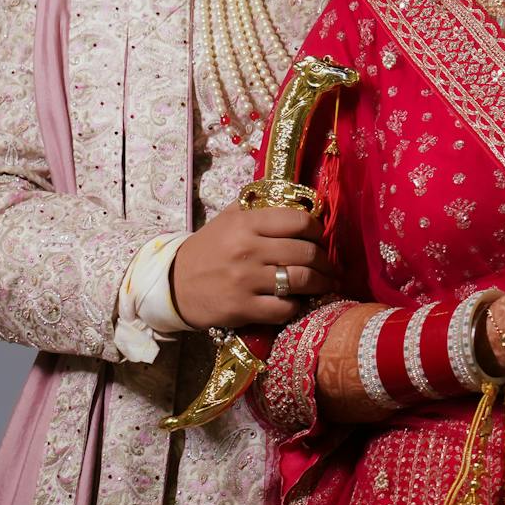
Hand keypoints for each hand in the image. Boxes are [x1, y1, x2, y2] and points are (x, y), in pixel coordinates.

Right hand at [169, 206, 333, 328]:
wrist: (172, 284)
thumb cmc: (207, 248)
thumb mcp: (228, 218)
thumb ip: (259, 206)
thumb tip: (297, 195)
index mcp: (246, 223)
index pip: (298, 221)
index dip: (318, 230)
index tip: (322, 237)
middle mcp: (248, 250)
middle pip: (305, 252)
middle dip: (326, 260)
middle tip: (331, 265)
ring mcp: (245, 281)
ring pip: (300, 281)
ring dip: (321, 283)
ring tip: (328, 284)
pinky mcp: (242, 308)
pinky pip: (284, 308)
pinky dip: (296, 306)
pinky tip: (298, 302)